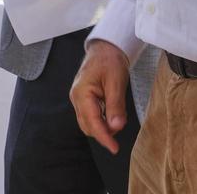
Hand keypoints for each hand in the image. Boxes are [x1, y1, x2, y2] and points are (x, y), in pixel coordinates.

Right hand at [69, 40, 129, 154]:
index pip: (92, 122)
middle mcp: (76, 98)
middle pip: (88, 126)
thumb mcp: (116, 82)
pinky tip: (111, 114)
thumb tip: (116, 127)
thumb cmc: (109, 60)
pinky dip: (101, 120)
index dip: (104, 137)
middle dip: (104, 132)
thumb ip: (115, 106)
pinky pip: (90, 115)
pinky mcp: (82, 99)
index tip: (114, 148)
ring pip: (88, 122)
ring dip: (102, 126)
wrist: (105, 48)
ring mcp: (78, 98)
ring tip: (117, 118)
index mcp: (82, 93)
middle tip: (120, 126)